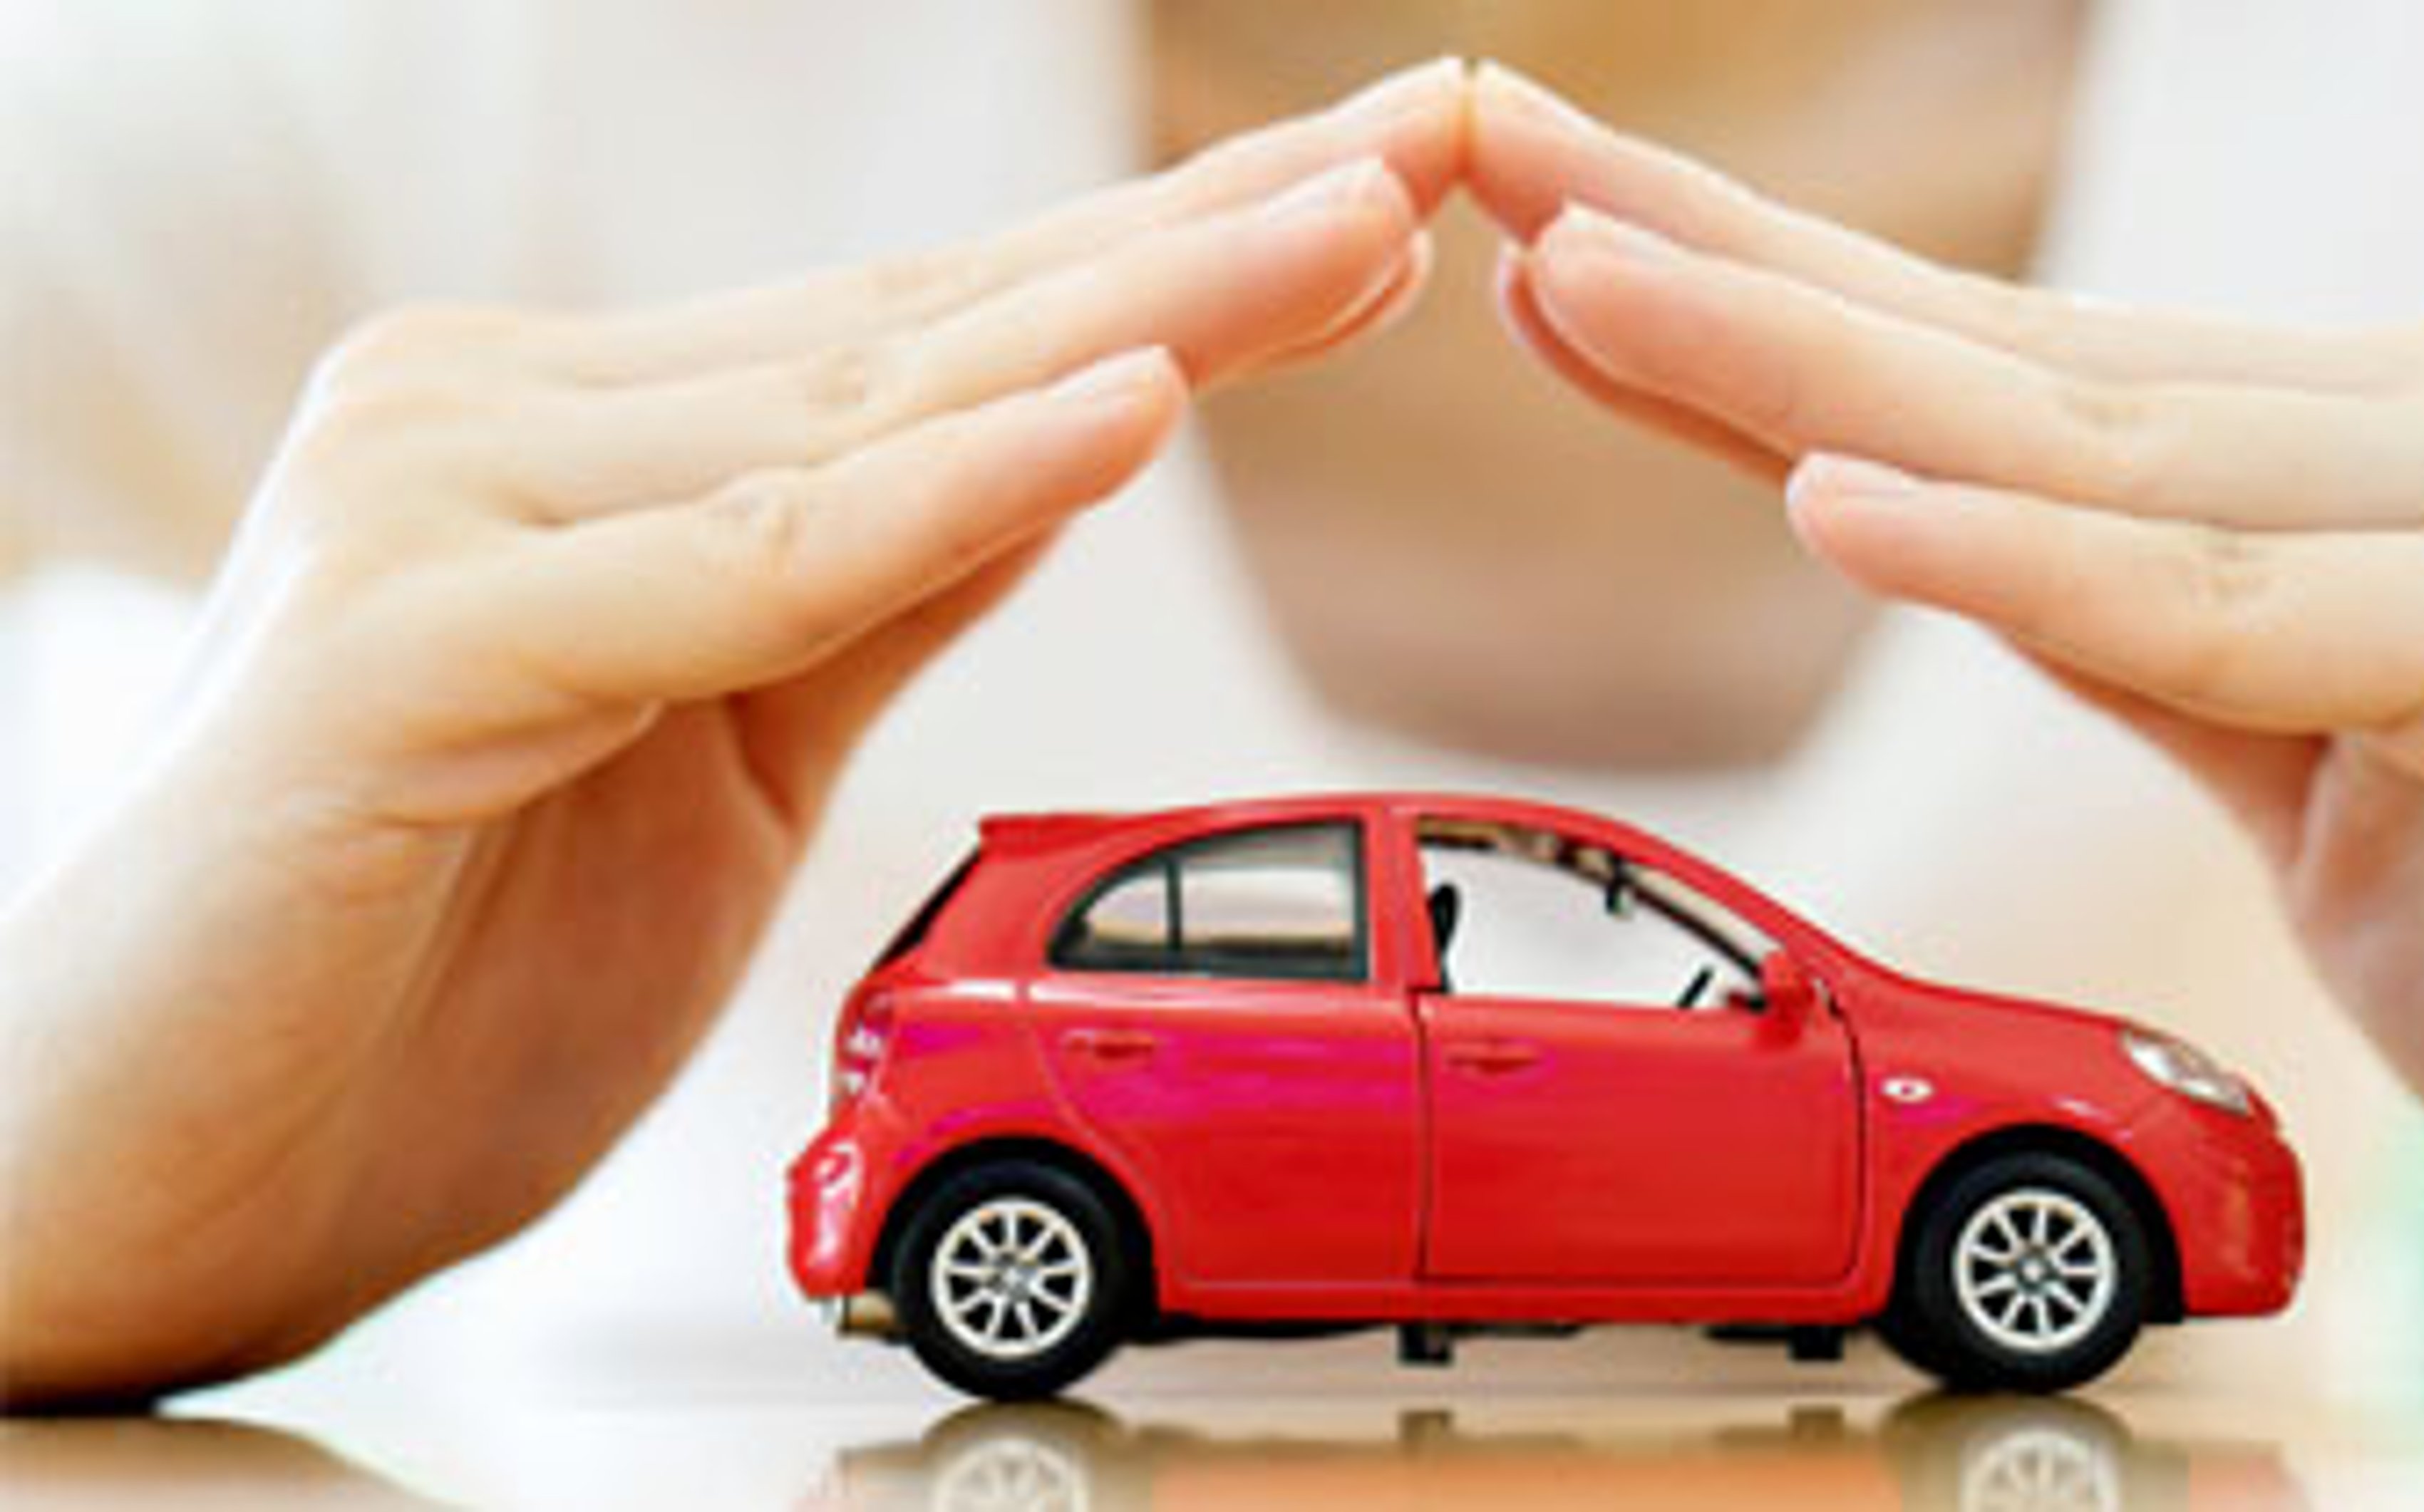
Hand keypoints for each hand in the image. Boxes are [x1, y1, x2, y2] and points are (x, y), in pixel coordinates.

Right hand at [0, 60, 1462, 1405]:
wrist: (135, 1176)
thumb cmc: (406, 984)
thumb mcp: (713, 759)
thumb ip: (863, 590)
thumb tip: (1058, 446)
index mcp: (590, 448)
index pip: (940, 337)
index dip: (1177, 263)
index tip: (1388, 198)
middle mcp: (510, 425)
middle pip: (936, 330)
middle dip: (1213, 239)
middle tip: (1447, 132)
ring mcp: (449, 515)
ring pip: (864, 415)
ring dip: (1143, 320)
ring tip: (1367, 222)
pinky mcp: (407, 654)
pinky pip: (745, 570)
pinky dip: (948, 496)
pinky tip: (1128, 410)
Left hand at [1467, 65, 2423, 1315]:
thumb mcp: (2335, 768)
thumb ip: (2167, 635)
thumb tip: (1943, 518)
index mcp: (2384, 459)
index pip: (2015, 372)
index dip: (1769, 308)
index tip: (1562, 244)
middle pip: (2018, 361)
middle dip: (1730, 273)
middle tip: (1500, 160)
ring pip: (2094, 449)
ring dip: (1805, 370)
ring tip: (1579, 278)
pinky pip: (2244, 620)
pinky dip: (2032, 567)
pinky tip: (1836, 506)